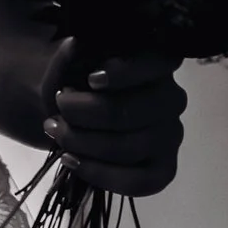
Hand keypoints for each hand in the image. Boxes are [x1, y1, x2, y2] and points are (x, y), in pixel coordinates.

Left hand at [41, 42, 185, 194]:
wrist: (69, 116)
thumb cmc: (77, 83)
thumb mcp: (70, 65)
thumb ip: (73, 54)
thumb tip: (76, 46)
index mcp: (157, 64)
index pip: (159, 62)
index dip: (127, 72)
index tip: (92, 79)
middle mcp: (171, 99)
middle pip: (136, 111)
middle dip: (87, 113)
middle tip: (58, 109)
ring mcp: (170, 136)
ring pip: (132, 147)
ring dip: (85, 143)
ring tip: (56, 132)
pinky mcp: (162, 169)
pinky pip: (139, 181)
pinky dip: (100, 174)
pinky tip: (71, 161)